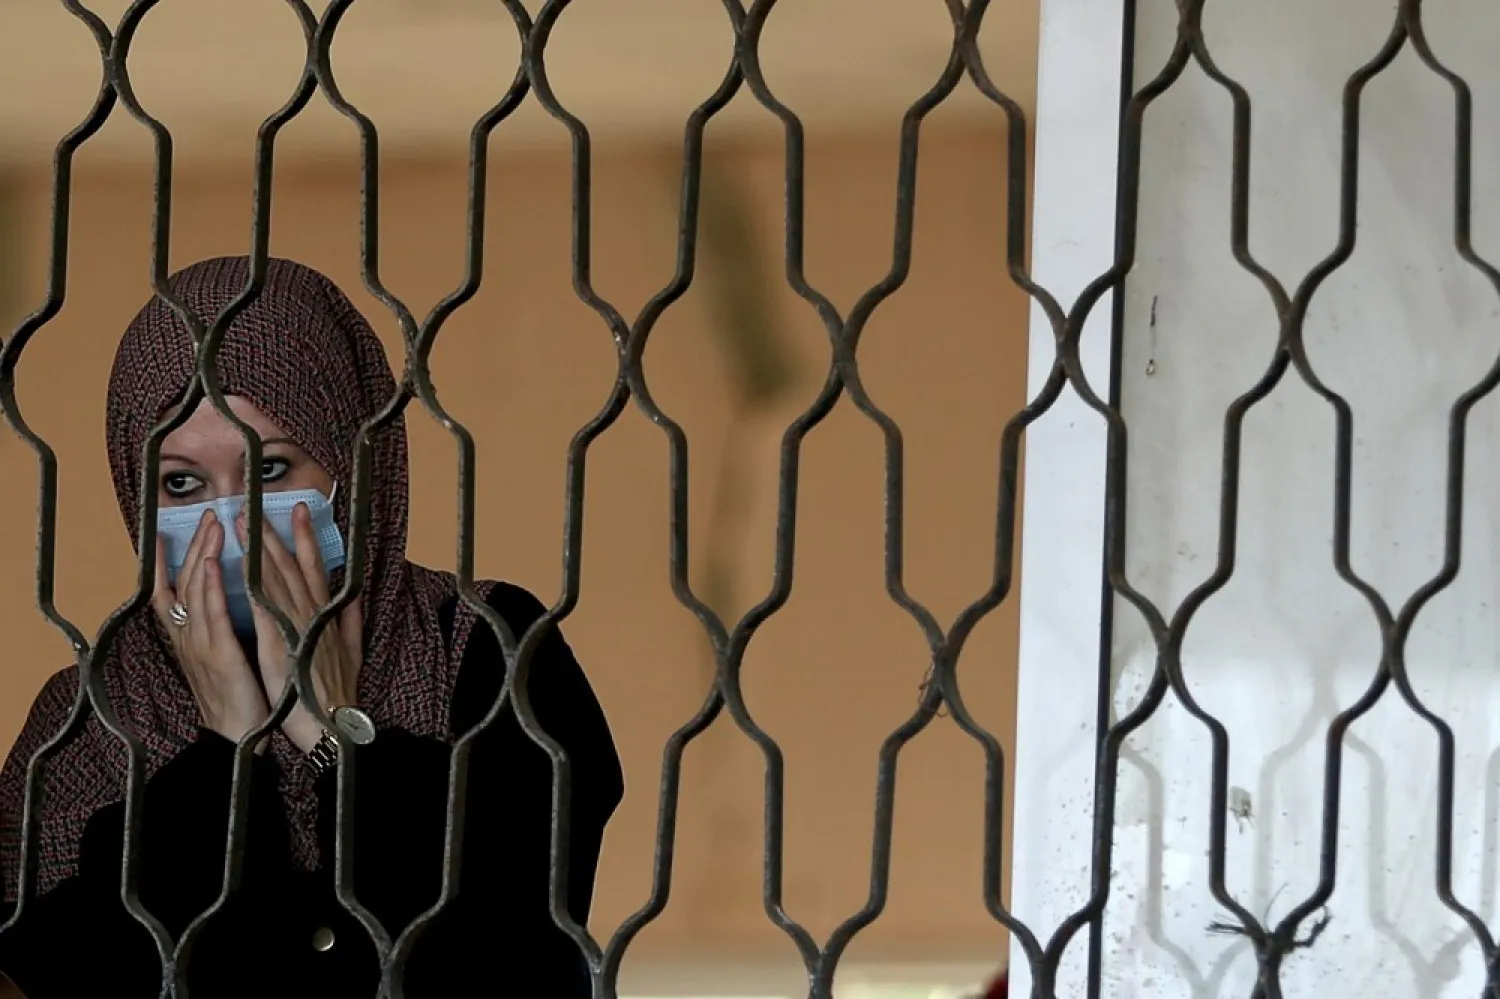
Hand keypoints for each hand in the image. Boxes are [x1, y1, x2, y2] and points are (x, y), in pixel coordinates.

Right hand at [152, 511, 269, 743]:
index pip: (167, 591)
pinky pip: (211, 616)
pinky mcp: (219, 655)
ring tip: (212, 526)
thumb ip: (220, 626)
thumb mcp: (222, 654)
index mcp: (190, 637)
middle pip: (184, 581)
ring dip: (203, 555)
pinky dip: (209, 588)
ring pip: (195, 591)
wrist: (239, 736)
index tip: (165, 532)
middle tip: (208, 515)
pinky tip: (213, 565)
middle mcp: (188, 637)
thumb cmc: (238, 695)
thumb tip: (225, 597)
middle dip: (195, 546)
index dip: (164, 562)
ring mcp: (201, 645)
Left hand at [237, 504, 362, 753]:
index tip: (299, 512)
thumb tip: (354, 594)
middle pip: (291, 565)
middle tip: (262, 504)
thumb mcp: (352, 651)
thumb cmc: (337, 690)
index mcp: (324, 614)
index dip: (306, 538)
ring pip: (275, 577)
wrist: (330, 721)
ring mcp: (294, 624)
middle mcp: (310, 613)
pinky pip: (262, 604)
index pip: (313, 567)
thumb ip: (350, 620)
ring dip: (259, 548)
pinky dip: (252, 581)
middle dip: (276, 533)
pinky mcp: (277, 640)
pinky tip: (241, 562)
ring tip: (243, 521)